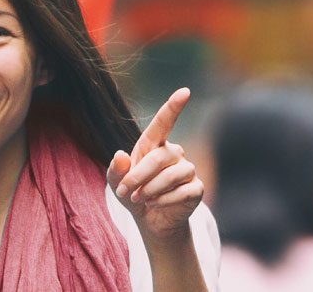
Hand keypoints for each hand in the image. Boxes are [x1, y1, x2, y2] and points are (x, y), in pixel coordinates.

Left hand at [108, 87, 202, 238]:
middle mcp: (175, 153)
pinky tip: (156, 205)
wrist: (150, 220)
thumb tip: (120, 155)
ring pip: (171, 175)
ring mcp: (188, 170)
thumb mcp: (117, 183)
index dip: (173, 107)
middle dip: (138, 177)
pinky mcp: (197, 188)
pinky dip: (163, 201)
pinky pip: (182, 192)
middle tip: (125, 192)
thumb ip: (116, 169)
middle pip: (159, 158)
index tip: (185, 91)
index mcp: (154, 145)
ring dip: (150, 190)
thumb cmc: (133, 194)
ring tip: (140, 200)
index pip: (164, 122)